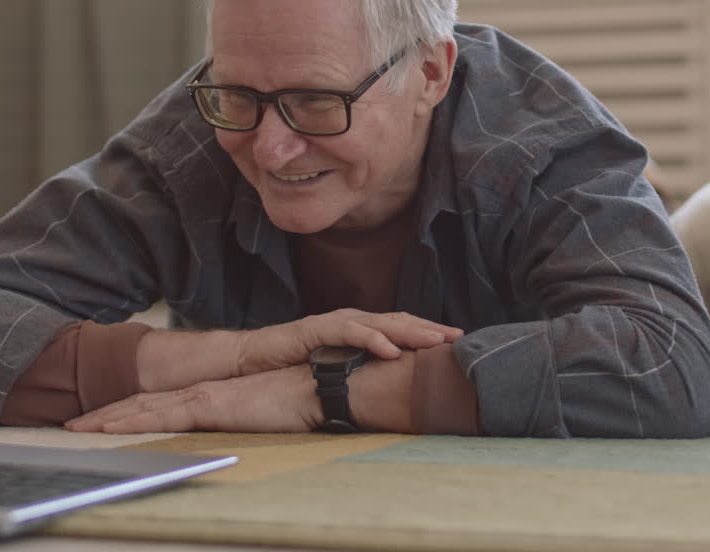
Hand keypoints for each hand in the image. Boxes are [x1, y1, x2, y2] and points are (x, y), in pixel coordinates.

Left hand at [66, 365, 321, 433]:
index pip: (164, 405)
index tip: (107, 419)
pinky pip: (158, 418)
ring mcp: (203, 397)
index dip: (133, 411)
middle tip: (76, 424)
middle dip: (108, 414)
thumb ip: (254, 426)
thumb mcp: (273, 418)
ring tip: (76, 427)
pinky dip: (127, 422)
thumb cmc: (308, 401)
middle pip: (144, 404)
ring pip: (142, 409)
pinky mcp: (208, 406)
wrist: (322, 387)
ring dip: (106, 418)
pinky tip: (104, 429)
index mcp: (216, 396)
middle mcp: (203, 393)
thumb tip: (249, 439)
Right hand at [235, 309, 462, 375]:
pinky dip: (373, 340)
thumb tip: (394, 389)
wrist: (251, 360)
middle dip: (430, 329)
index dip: (429, 333)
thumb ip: (363, 371)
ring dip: (411, 332)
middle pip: (399, 321)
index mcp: (359, 329)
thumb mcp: (337, 369)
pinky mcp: (316, 329)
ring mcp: (334, 323)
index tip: (458, 344)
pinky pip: (350, 333)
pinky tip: (392, 350)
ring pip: (381, 323)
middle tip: (459, 338)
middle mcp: (351, 321)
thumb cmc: (295, 367)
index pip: (401, 328)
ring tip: (435, 342)